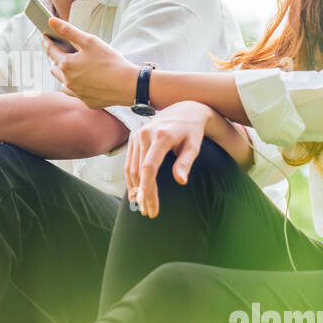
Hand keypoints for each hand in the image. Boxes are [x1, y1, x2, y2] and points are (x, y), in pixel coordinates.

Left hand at [41, 17, 138, 109]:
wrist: (128, 85)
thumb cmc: (110, 61)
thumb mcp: (90, 41)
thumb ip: (69, 31)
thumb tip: (51, 21)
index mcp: (66, 65)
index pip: (50, 50)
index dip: (46, 41)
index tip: (43, 35)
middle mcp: (68, 81)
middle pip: (54, 67)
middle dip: (55, 58)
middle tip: (62, 50)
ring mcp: (77, 93)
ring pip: (63, 82)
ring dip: (64, 74)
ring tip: (73, 66)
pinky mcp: (87, 101)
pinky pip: (75, 93)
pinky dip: (75, 85)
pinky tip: (83, 80)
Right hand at [125, 101, 214, 218]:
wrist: (184, 110)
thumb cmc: (192, 131)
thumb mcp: (194, 145)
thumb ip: (185, 162)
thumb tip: (181, 181)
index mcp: (162, 136)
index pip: (150, 166)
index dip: (148, 187)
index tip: (149, 204)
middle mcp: (145, 134)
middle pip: (139, 171)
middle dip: (143, 193)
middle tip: (149, 212)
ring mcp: (137, 135)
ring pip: (131, 168)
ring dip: (135, 189)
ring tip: (142, 206)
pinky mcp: (133, 137)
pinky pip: (129, 162)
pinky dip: (131, 179)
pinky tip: (135, 192)